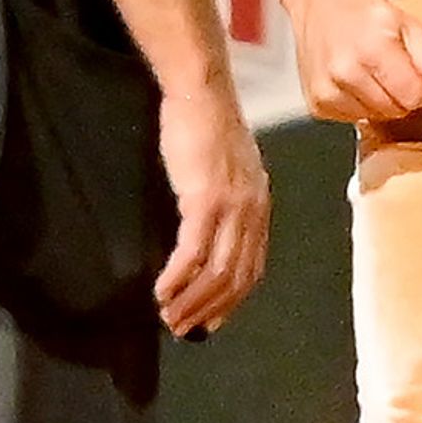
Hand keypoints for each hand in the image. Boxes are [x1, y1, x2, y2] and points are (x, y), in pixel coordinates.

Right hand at [154, 79, 269, 337]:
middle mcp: (253, 211)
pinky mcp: (205, 200)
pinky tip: (162, 290)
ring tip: (169, 317)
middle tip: (184, 328)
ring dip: (191, 300)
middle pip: (237, 277)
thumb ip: (225, 200)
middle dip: (209, 309)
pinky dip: (178, 277)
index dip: (232, 300)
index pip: (252, 267)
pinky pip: (193, 252)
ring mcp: (232, 207)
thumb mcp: (225, 170)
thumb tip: (207, 232)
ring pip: (217, 271)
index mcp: (260, 206)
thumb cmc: (205, 126)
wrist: (201, 93)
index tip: (211, 321)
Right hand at [286, 0, 421, 129]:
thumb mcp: (411, 27)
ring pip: (376, 118)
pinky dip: (360, 105)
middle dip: (403, 96)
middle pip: (396, 112)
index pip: (415, 98)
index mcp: (373, 50)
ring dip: (382, 102)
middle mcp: (346, 74)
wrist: (322, 2)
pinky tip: (356, 81)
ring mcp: (327, 91)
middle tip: (394, 71)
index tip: (416, 72)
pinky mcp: (317, 104)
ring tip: (374, 74)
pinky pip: (353, 119)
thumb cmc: (370, 14)